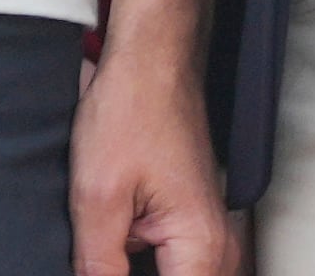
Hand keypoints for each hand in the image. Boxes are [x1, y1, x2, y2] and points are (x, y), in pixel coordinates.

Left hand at [69, 21, 240, 275]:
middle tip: (97, 256)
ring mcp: (208, 237)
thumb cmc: (131, 108)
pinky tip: (111, 249)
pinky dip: (140, 263)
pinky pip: (172, 265)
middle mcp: (216, 249)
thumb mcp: (97, 196)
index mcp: (200, 249)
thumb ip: (97, 267)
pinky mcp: (192, 225)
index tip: (101, 268)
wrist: (151, 60)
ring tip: (104, 242)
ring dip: (133, 269)